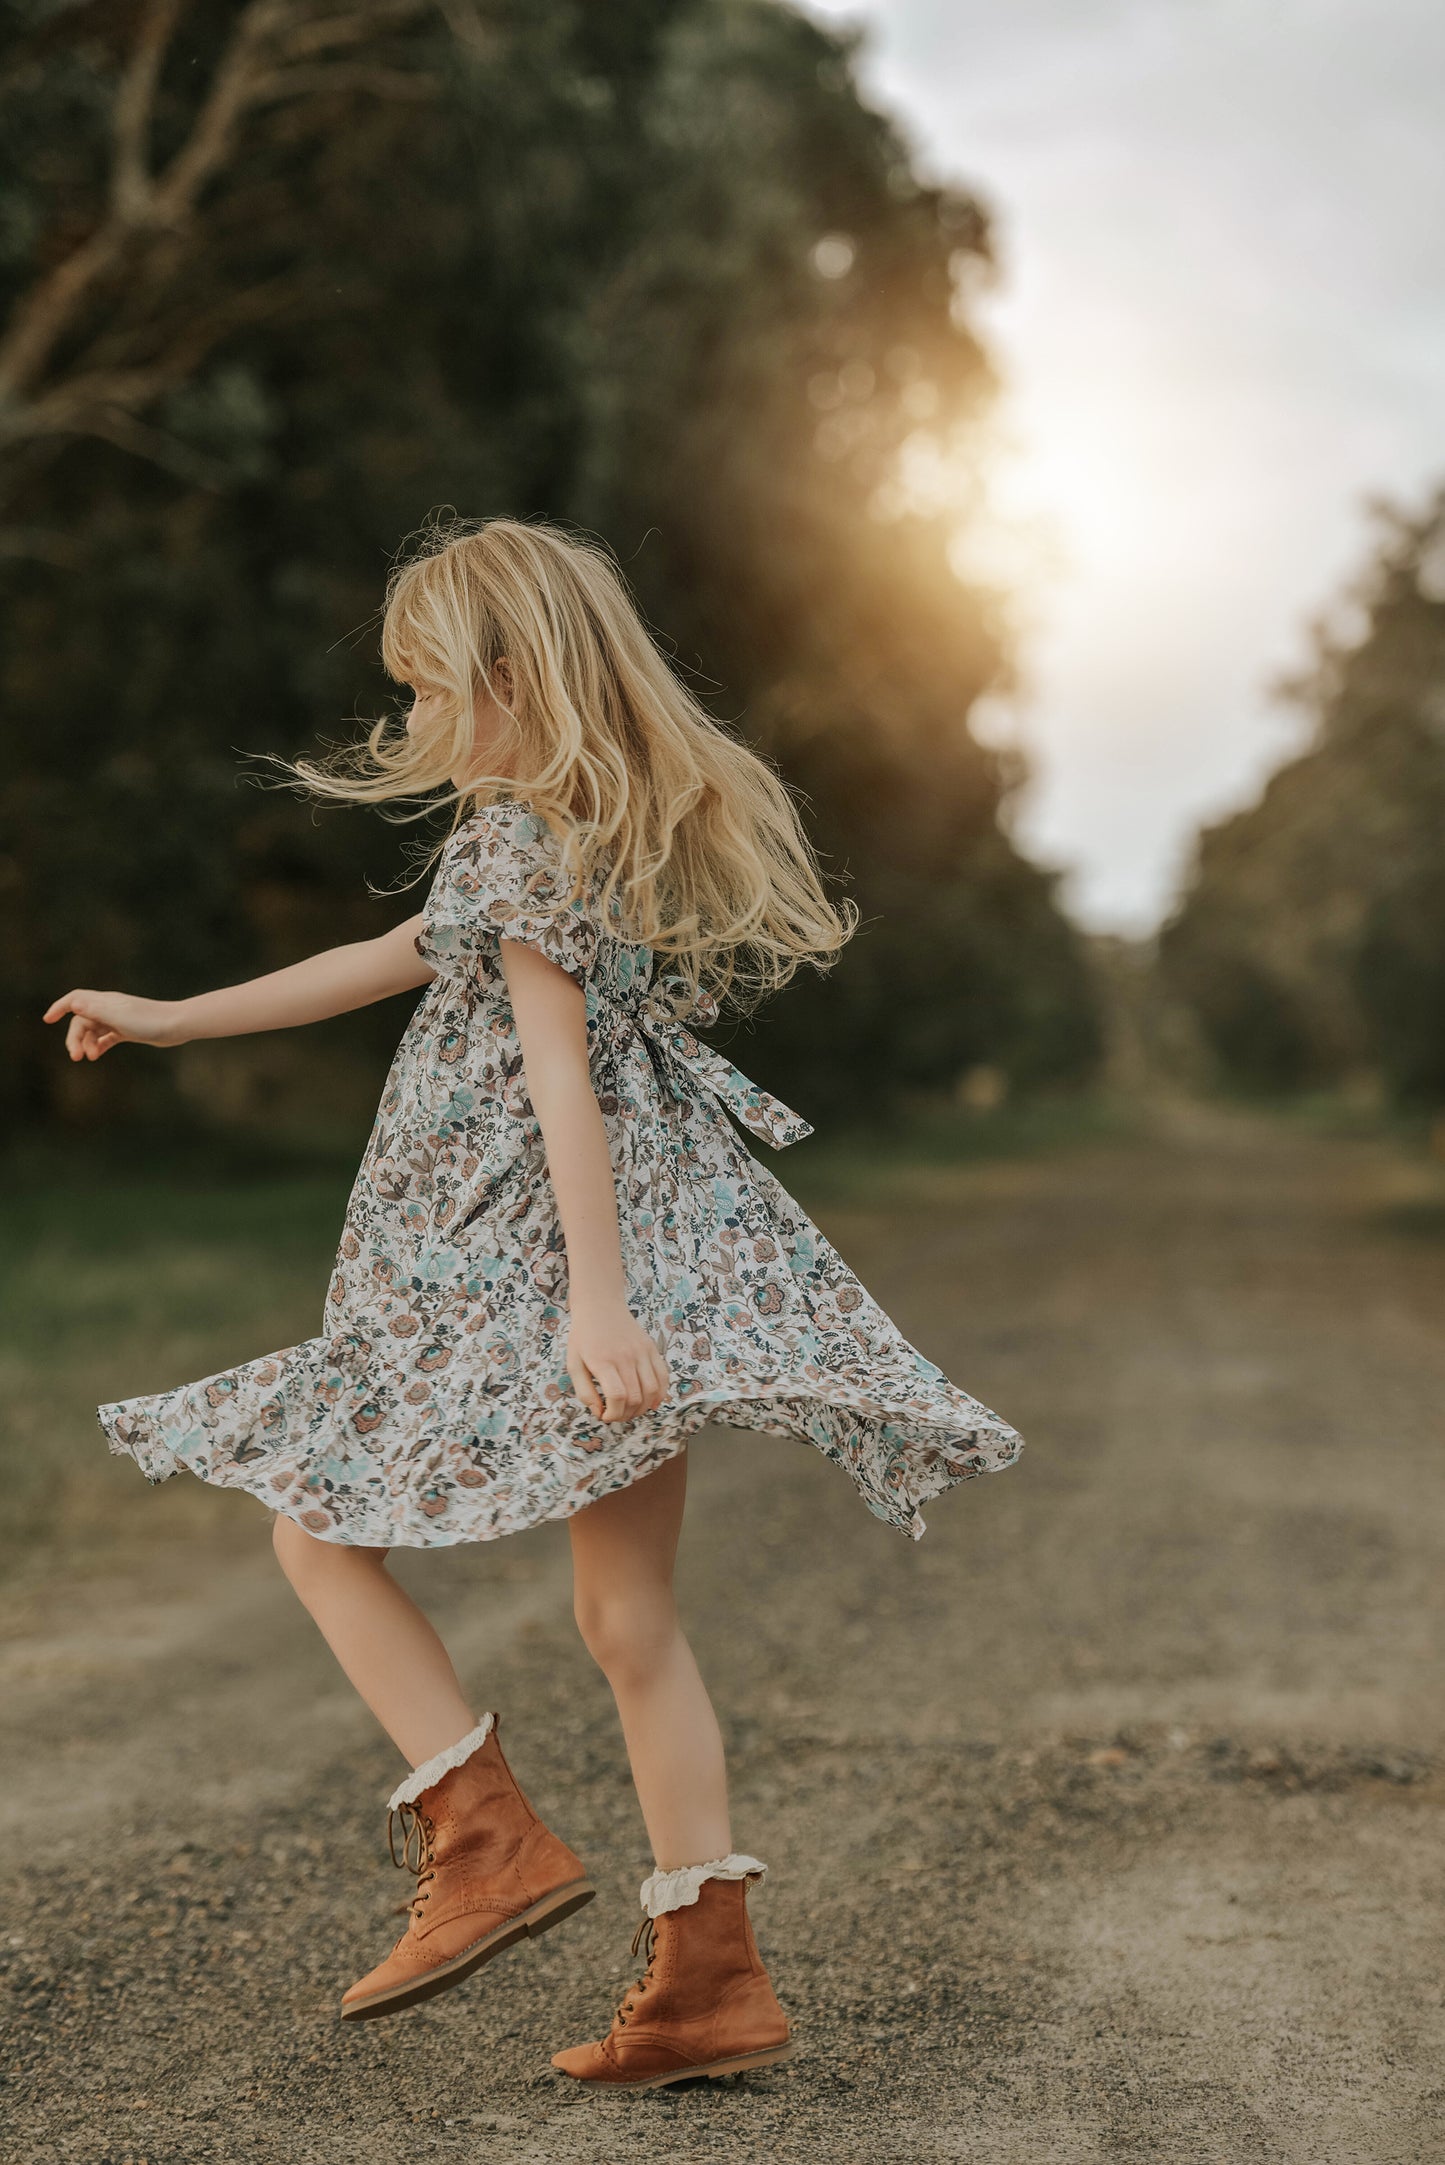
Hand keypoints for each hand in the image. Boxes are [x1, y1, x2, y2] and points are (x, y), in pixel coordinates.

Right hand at [43, 988, 186, 1060]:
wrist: (177, 1025)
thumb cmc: (148, 1020)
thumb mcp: (119, 1017)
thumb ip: (95, 1011)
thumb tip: (73, 1004)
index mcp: (105, 1001)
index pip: (75, 999)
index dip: (59, 1007)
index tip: (47, 1020)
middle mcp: (109, 1008)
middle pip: (82, 1021)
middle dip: (75, 1038)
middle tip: (75, 1057)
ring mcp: (118, 1019)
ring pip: (93, 1031)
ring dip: (87, 1044)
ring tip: (91, 1058)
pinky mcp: (128, 1030)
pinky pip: (106, 1037)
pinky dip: (99, 1045)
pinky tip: (97, 1055)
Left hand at [566, 1299, 669, 1422]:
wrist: (600, 1306)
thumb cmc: (584, 1337)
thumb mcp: (574, 1364)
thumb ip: (584, 1392)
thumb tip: (600, 1412)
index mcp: (603, 1361)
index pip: (617, 1396)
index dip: (613, 1414)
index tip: (605, 1416)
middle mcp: (626, 1357)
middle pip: (636, 1397)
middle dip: (626, 1415)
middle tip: (616, 1415)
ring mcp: (641, 1352)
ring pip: (652, 1390)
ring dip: (644, 1408)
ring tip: (631, 1410)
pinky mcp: (651, 1349)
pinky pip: (663, 1376)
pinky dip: (660, 1394)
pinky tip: (651, 1402)